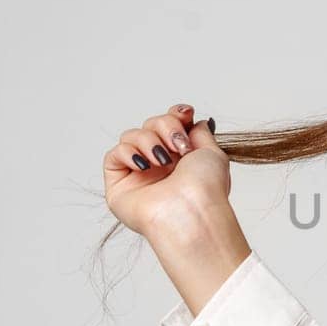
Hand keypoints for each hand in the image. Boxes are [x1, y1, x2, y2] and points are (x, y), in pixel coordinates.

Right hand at [103, 103, 229, 240]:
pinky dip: (128, 153)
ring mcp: (138, 175)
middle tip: (179, 146)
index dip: (174, 115)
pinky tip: (145, 166)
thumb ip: (200, 133)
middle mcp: (158, 165)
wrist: (193, 211)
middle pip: (150, 124)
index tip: (185, 114)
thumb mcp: (212, 152)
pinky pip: (114, 154)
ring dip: (149, 141)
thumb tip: (193, 120)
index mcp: (180, 158)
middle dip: (166, 127)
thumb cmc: (206, 188)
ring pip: (131, 135)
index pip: (167, 124)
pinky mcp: (119, 186)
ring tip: (164, 161)